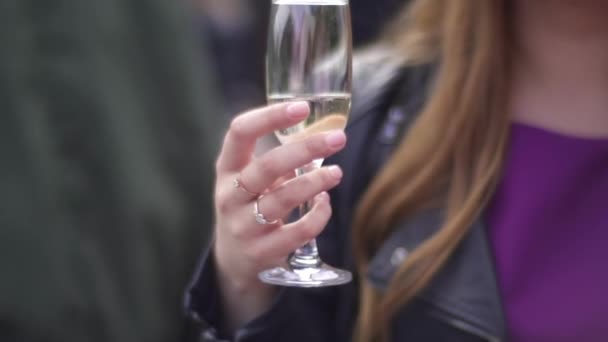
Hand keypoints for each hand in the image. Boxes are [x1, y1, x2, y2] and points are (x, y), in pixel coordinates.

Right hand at [213, 101, 346, 292]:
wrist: (234, 261)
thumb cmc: (249, 208)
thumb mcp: (248, 181)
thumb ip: (276, 161)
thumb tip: (320, 137)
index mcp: (227, 168)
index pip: (240, 132)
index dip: (270, 116)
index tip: (302, 107)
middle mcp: (230, 195)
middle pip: (267, 166)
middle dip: (306, 149)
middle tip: (337, 139)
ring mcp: (244, 226)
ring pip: (283, 199)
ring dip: (315, 182)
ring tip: (336, 172)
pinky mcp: (262, 252)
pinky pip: (298, 231)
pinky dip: (318, 215)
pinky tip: (324, 203)